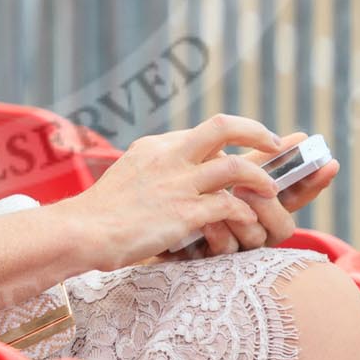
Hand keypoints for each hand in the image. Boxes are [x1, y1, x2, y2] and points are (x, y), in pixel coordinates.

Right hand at [56, 114, 280, 270]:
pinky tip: (249, 223)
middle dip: (256, 132)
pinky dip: (245, 214)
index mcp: (157, 146)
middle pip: (223, 127)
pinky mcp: (182, 213)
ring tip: (272, 190)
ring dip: (259, 178)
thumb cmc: (104, 213)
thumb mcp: (130, 175)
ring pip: (234, 168)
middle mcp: (169, 156)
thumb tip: (175, 174)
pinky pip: (228, 207)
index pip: (205, 132)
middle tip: (276, 145)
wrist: (83, 232)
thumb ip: (156, 169)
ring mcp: (177, 184)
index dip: (235, 137)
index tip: (252, 146)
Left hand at [160, 131, 338, 259]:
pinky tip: (206, 226)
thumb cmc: (171, 198)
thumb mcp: (210, 171)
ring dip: (242, 216)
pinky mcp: (209, 263)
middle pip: (283, 223)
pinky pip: (226, 249)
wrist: (131, 230)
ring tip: (225, 204)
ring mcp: (231, 249)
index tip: (329, 163)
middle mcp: (248, 230)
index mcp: (252, 205)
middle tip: (251, 188)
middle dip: (269, 202)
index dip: (312, 182)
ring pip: (258, 236)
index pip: (292, 195)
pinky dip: (218, 232)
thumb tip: (284, 136)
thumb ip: (245, 160)